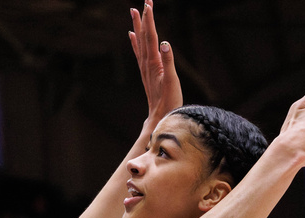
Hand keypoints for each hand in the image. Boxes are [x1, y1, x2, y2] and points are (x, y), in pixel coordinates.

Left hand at [129, 0, 181, 121]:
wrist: (159, 118)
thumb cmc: (168, 102)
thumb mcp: (171, 82)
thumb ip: (168, 62)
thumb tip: (166, 43)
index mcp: (153, 62)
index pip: (151, 36)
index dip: (150, 20)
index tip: (148, 4)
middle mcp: (147, 63)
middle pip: (144, 35)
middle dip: (144, 17)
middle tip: (145, 0)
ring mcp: (145, 67)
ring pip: (140, 41)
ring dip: (138, 25)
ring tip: (134, 11)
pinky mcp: (147, 72)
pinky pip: (139, 52)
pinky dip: (136, 41)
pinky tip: (133, 35)